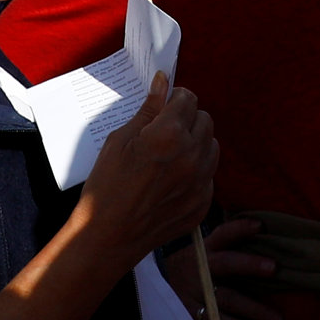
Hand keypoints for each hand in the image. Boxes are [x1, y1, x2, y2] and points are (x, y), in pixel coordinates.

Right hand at [80, 76, 215, 269]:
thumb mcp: (120, 140)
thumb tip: (163, 82)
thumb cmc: (107, 186)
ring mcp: (200, 182)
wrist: (108, 237)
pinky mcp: (203, 203)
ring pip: (212, 146)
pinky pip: (208, 175)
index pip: (188, 99)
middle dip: (188, 119)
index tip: (166, 104)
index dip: (175, 98)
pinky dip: (196, 171)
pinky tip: (173, 179)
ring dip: (196, 143)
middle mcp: (192, 156)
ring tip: (171, 154)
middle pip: (205, 120)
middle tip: (166, 129)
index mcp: (169, 135)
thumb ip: (148, 111)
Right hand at [160, 216, 280, 319]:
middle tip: (274, 268)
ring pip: (226, 299)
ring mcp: (195, 291)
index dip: (240, 228)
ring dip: (252, 309)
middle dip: (249, 265)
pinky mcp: (191, 313)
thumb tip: (269, 240)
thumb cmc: (199, 268)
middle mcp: (200, 268)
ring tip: (276, 319)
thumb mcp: (208, 253)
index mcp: (207, 249)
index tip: (260, 225)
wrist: (163, 288)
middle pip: (225, 264)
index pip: (224, 234)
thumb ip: (231, 248)